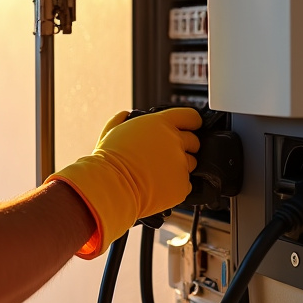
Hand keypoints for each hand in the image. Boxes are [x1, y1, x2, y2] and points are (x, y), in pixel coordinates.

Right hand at [50, 107, 201, 258]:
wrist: (110, 187)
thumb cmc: (108, 161)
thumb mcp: (112, 131)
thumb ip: (122, 120)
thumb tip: (125, 115)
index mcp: (160, 123)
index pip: (190, 117)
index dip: (192, 123)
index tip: (192, 127)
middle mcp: (175, 140)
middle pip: (194, 141)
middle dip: (185, 147)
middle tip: (166, 156)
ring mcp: (180, 163)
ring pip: (190, 164)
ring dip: (179, 167)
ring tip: (158, 173)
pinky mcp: (182, 185)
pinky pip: (185, 184)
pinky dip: (175, 186)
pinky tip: (159, 186)